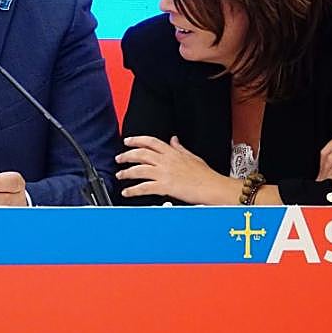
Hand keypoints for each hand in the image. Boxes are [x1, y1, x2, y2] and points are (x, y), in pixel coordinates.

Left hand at [115, 135, 238, 204]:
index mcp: (172, 153)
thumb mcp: (192, 157)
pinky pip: (144, 187)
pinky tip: (127, 192)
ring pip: (139, 169)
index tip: (127, 141)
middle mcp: (166, 161)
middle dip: (127, 155)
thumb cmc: (205, 175)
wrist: (213, 187)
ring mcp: (165, 173)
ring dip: (126, 173)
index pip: (151, 141)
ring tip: (120, 176)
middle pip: (141, 154)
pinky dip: (133, 190)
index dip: (137, 139)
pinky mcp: (165, 186)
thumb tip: (173, 139)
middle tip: (119, 159)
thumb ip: (179, 148)